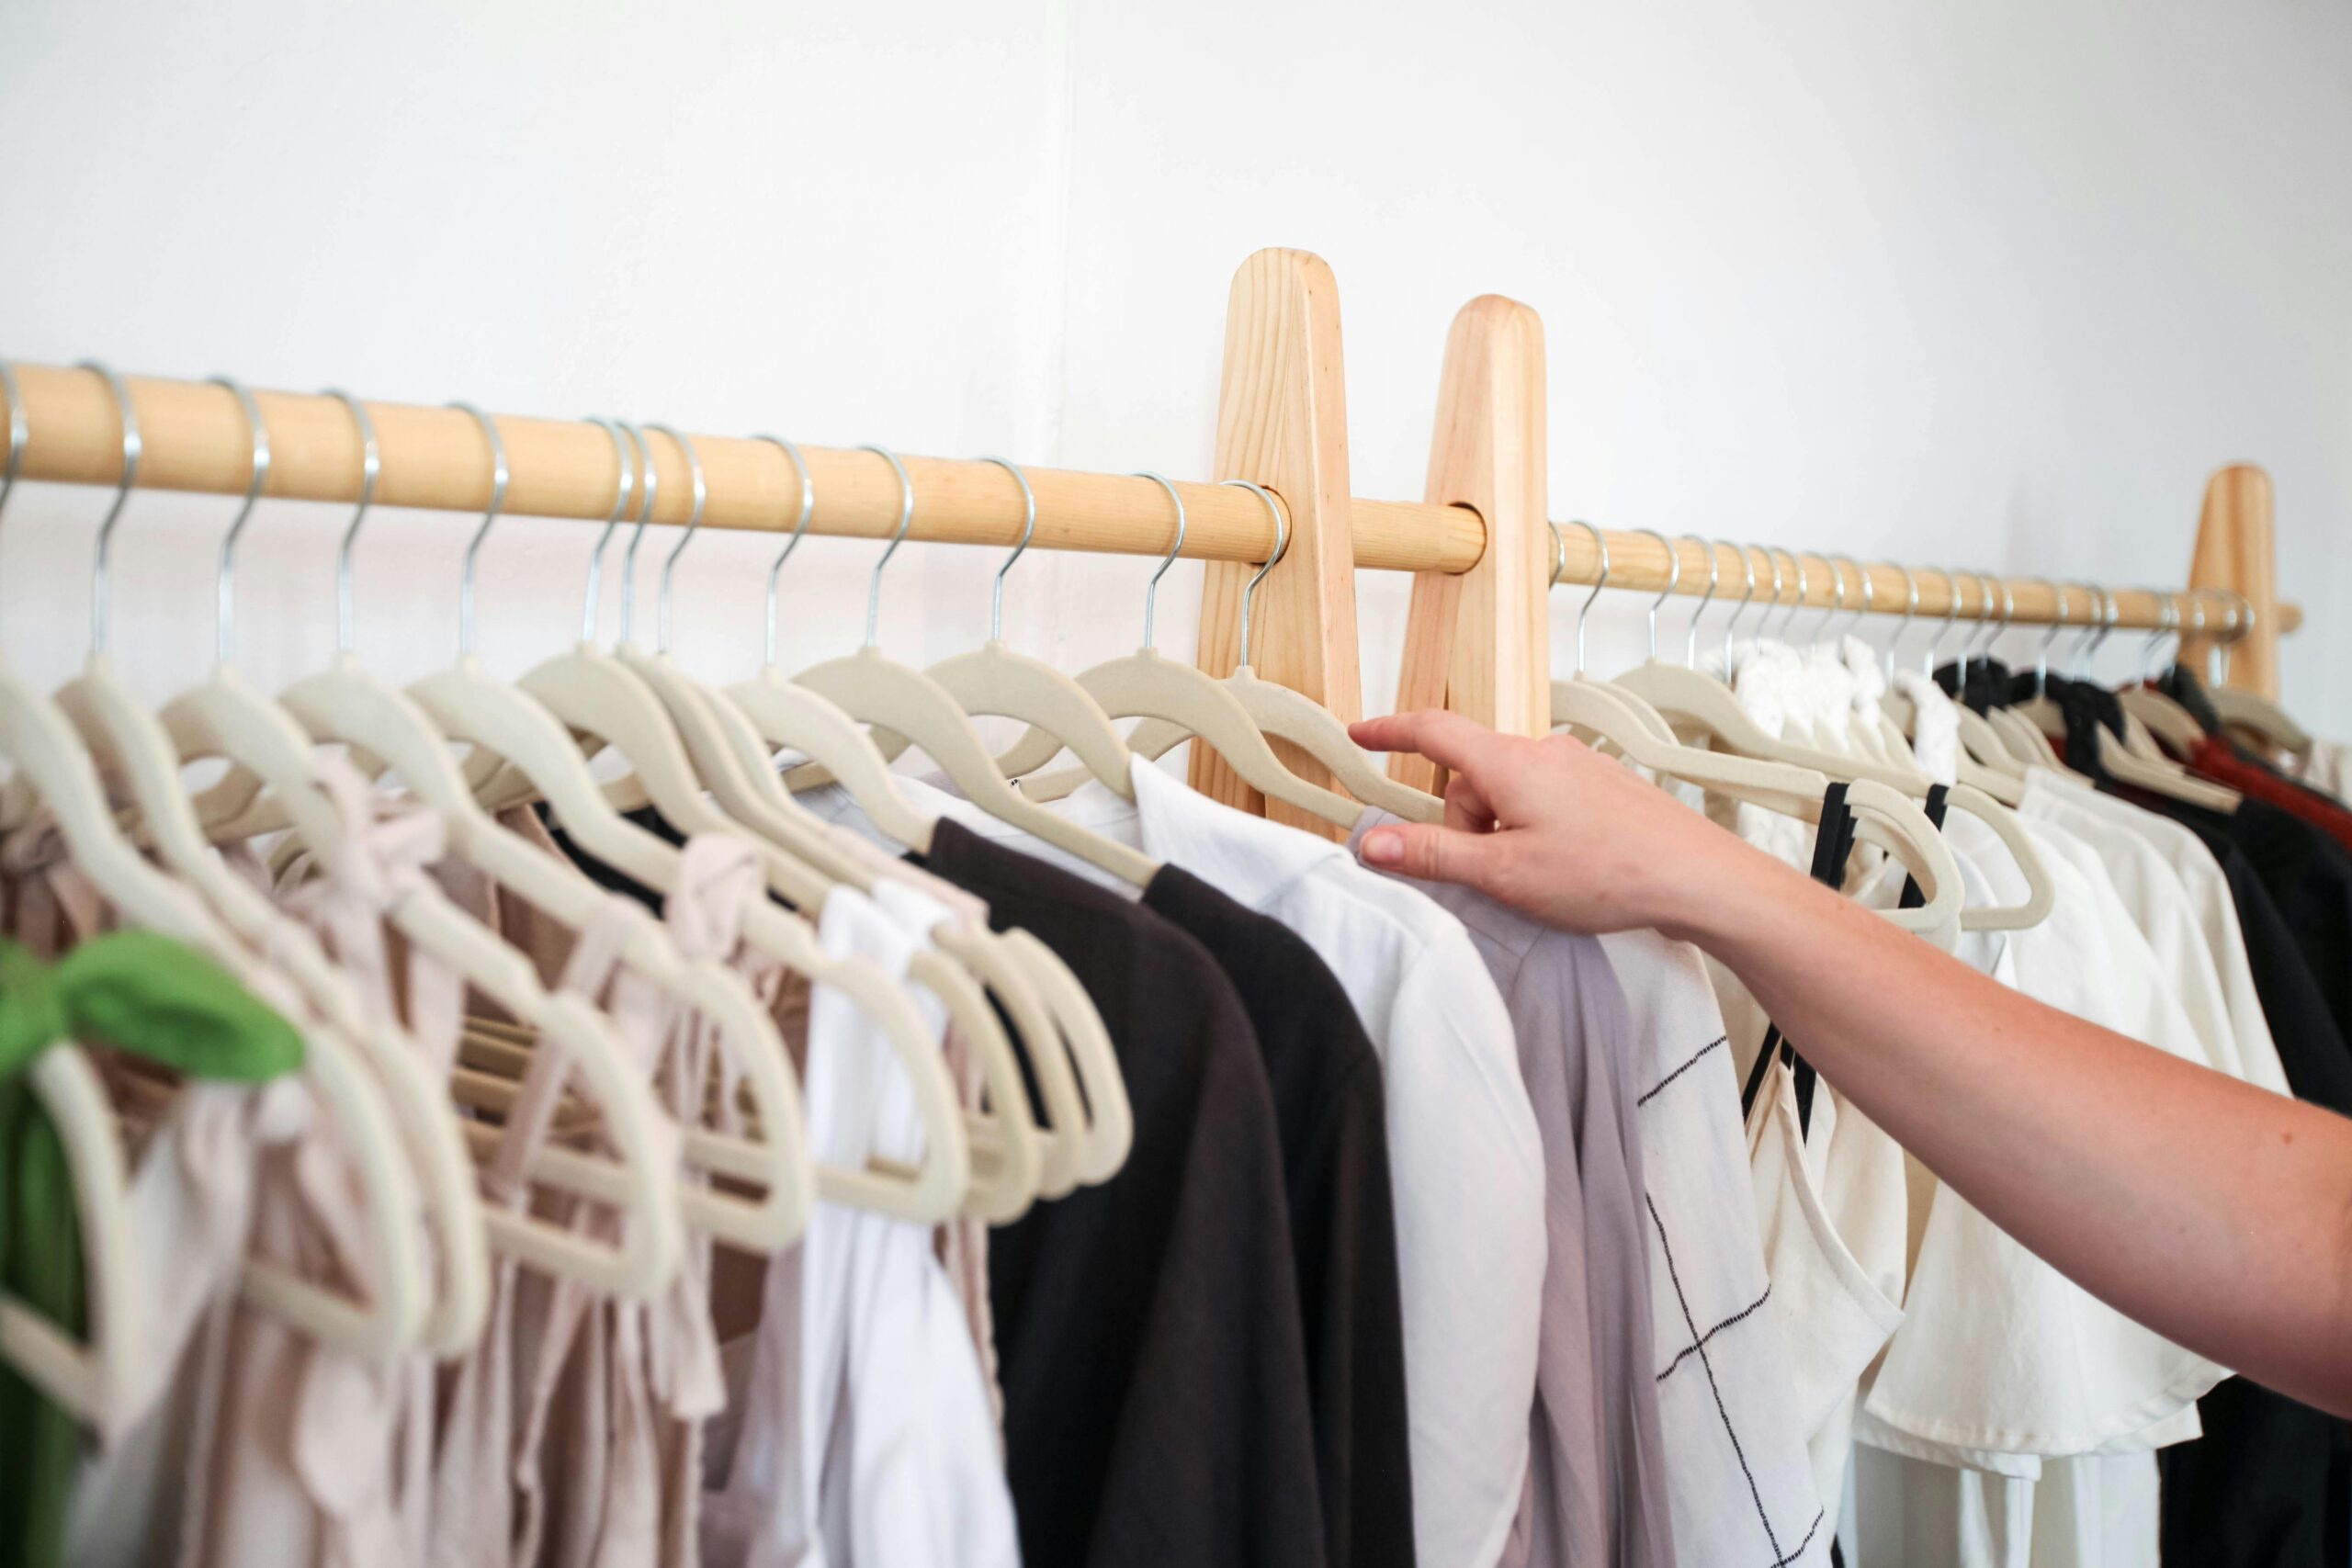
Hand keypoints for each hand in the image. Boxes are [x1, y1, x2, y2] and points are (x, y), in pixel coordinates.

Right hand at [1347, 710, 1780, 938]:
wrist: (1696, 876)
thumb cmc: (1607, 873)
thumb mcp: (1504, 873)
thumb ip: (1433, 855)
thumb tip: (1373, 841)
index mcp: (1508, 762)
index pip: (1432, 732)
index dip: (1390, 731)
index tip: (1359, 734)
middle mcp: (1542, 751)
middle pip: (1470, 778)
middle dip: (1463, 825)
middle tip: (1491, 875)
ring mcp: (1576, 766)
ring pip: (1508, 793)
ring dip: (1502, 832)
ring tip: (1537, 877)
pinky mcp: (1602, 786)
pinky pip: (1544, 799)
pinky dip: (1534, 830)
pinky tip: (1566, 867)